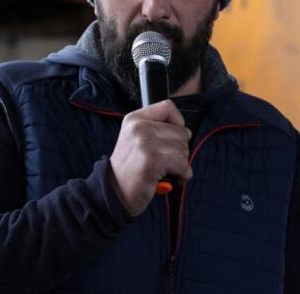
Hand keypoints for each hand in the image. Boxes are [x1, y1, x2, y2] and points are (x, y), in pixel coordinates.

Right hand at [108, 100, 192, 216]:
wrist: (114, 191)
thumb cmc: (130, 168)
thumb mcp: (136, 138)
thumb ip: (156, 128)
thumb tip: (185, 130)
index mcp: (135, 119)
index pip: (168, 107)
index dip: (178, 123)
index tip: (172, 137)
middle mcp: (139, 127)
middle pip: (181, 131)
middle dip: (180, 150)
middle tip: (165, 161)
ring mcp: (145, 144)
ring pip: (183, 149)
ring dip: (181, 165)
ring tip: (165, 170)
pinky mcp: (152, 161)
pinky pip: (182, 165)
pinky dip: (183, 175)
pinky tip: (171, 179)